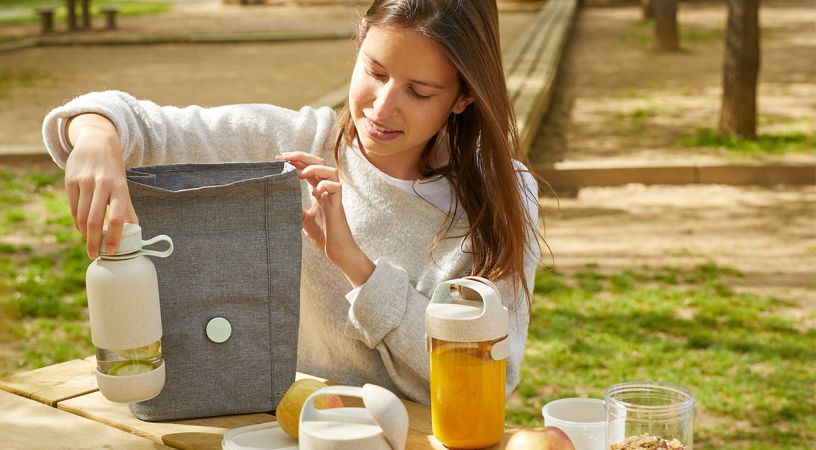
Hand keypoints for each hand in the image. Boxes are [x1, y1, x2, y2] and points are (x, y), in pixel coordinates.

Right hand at [64, 114, 138, 258]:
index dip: (114, 235)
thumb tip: (136, 232)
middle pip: (94, 219)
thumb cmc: (113, 170)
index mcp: (119, 187)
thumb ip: (127, 208)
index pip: (118, 216)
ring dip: (84, 233)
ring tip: (89, 242)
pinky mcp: (70, 181)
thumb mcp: (124, 186)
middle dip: (93, 241)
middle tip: (94, 255)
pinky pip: (72, 208)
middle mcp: (102, 184)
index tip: (111, 251)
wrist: (97, 142)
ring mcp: (84, 182)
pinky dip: (76, 222)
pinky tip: (80, 229)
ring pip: (81, 216)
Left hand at [275, 152, 373, 286]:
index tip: (278, 158)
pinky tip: (315, 192)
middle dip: (302, 157)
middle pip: (320, 163)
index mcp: (319, 191)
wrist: (337, 252)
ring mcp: (334, 197)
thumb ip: (295, 206)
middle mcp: (328, 191)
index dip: (295, 161)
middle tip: (285, 157)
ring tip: (300, 173)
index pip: (308, 168)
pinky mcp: (338, 207)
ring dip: (315, 168)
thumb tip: (278, 198)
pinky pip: (337, 188)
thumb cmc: (323, 236)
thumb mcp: (302, 219)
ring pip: (331, 171)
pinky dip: (325, 185)